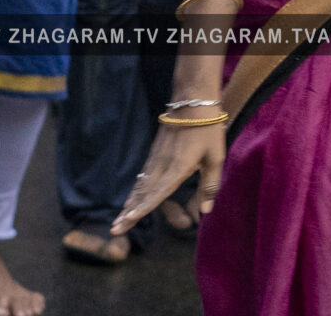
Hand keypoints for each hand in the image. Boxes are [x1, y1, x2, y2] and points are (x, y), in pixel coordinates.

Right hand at [111, 119, 225, 233]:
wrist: (193, 101)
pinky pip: (142, 176)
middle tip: (114, 230)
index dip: (143, 207)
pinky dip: (134, 192)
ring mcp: (156, 158)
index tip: (129, 219)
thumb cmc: (208, 129)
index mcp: (178, 167)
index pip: (158, 192)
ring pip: (139, 186)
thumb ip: (210, 185)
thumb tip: (206, 211)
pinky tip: (130, 201)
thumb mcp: (216, 158)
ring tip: (118, 222)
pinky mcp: (155, 153)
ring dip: (128, 204)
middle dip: (128, 213)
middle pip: (142, 193)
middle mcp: (162, 164)